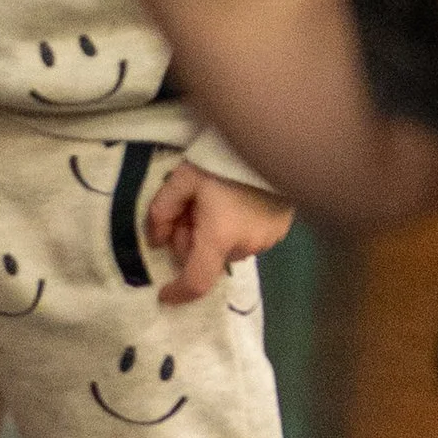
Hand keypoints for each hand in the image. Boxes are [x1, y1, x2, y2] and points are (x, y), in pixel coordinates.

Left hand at [143, 163, 293, 306]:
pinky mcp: (280, 230)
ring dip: (214, 236)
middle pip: (209, 260)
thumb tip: (157, 241)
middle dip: (191, 242)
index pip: (197, 281)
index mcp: (220, 237)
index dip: (178, 292)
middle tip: (188, 211)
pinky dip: (234, 230)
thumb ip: (162, 212)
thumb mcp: (181, 180)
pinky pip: (247, 240)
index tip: (164, 294)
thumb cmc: (220, 160)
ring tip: (213, 202)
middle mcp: (246, 246)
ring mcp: (268, 240)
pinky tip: (234, 203)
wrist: (267, 143)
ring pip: (227, 250)